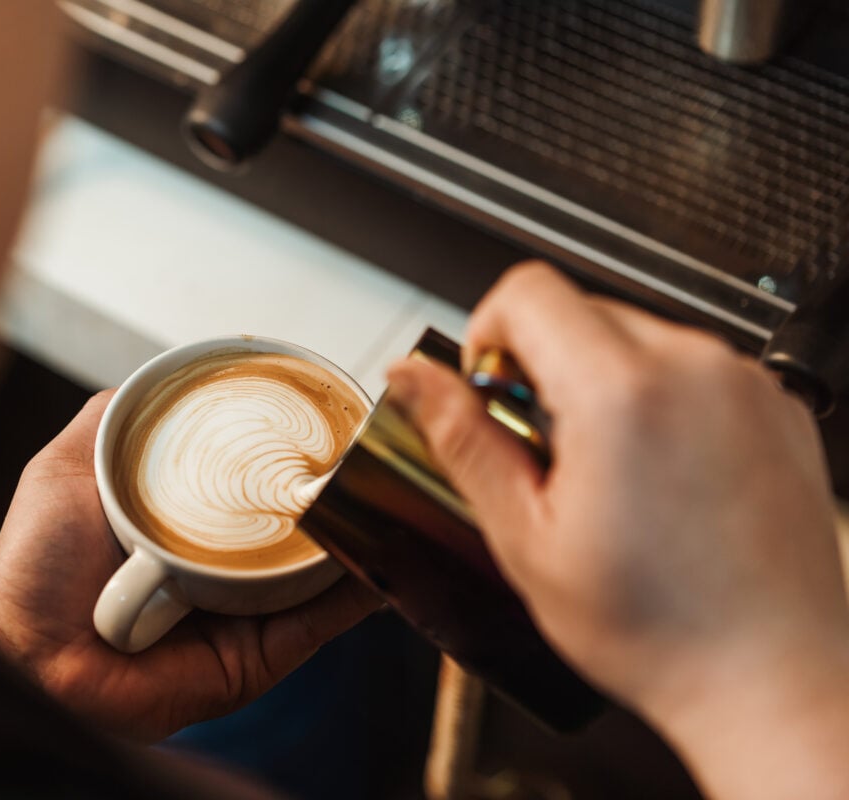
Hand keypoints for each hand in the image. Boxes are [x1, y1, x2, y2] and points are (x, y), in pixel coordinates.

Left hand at [0, 390, 378, 742]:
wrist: (25, 658)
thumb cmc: (35, 563)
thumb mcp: (69, 465)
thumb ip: (112, 418)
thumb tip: (162, 375)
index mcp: (184, 520)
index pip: (251, 478)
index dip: (289, 450)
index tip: (328, 414)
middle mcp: (219, 562)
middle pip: (295, 523)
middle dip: (337, 493)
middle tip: (373, 454)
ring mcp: (244, 609)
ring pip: (319, 569)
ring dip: (359, 536)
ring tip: (391, 496)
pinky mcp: (259, 655)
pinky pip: (317, 622)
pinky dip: (356, 594)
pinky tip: (384, 560)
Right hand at [387, 262, 848, 798]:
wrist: (769, 677)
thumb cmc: (660, 628)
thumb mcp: (525, 536)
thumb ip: (462, 438)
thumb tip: (412, 378)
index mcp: (622, 392)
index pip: (527, 290)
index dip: (487, 335)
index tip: (494, 392)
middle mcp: (694, 368)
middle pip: (580, 309)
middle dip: (543, 367)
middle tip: (546, 454)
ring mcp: (744, 383)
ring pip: (634, 336)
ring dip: (600, 383)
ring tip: (607, 476)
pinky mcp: (774, 405)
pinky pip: (691, 367)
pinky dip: (659, 400)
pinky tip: (657, 479)